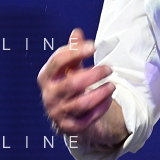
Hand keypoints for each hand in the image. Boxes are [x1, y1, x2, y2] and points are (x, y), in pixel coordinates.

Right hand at [37, 28, 123, 147]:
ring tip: (113, 85)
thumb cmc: (68, 84)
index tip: (93, 46)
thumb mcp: (69, 68)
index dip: (75, 52)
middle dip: (94, 75)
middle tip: (109, 68)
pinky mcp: (69, 127)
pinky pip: (88, 119)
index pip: (58, 62)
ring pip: (81, 103)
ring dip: (100, 93)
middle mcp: (49, 96)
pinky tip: (109, 98)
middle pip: (72, 84)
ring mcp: (58, 113)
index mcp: (46, 77)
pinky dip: (101, 108)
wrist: (66, 115)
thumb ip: (73, 51)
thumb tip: (77, 32)